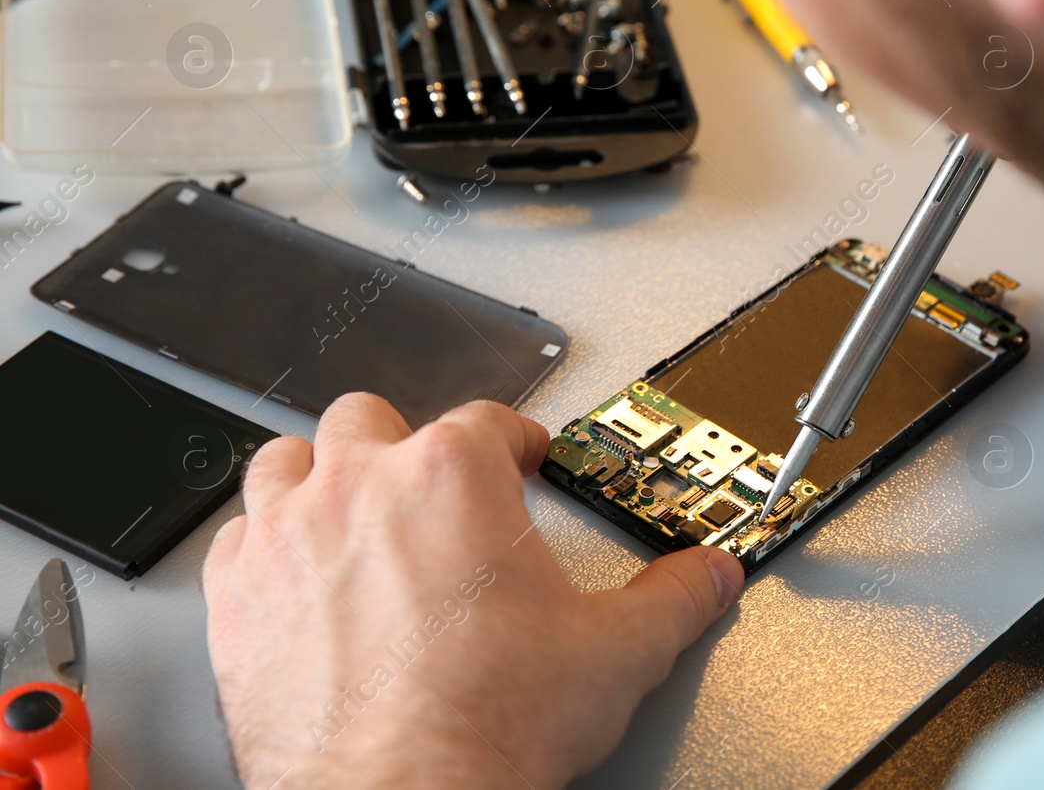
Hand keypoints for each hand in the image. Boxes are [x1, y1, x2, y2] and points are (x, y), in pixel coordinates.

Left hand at [203, 393, 743, 788]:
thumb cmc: (487, 726)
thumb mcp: (618, 654)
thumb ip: (673, 600)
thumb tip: (706, 579)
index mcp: (454, 476)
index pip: (489, 419)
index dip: (514, 437)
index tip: (523, 459)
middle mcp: (363, 488)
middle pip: (373, 418)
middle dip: (405, 444)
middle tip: (432, 483)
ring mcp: (291, 539)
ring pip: (287, 460)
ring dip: (319, 475)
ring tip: (350, 507)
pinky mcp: (240, 600)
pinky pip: (236, 539)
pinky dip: (263, 547)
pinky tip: (293, 573)